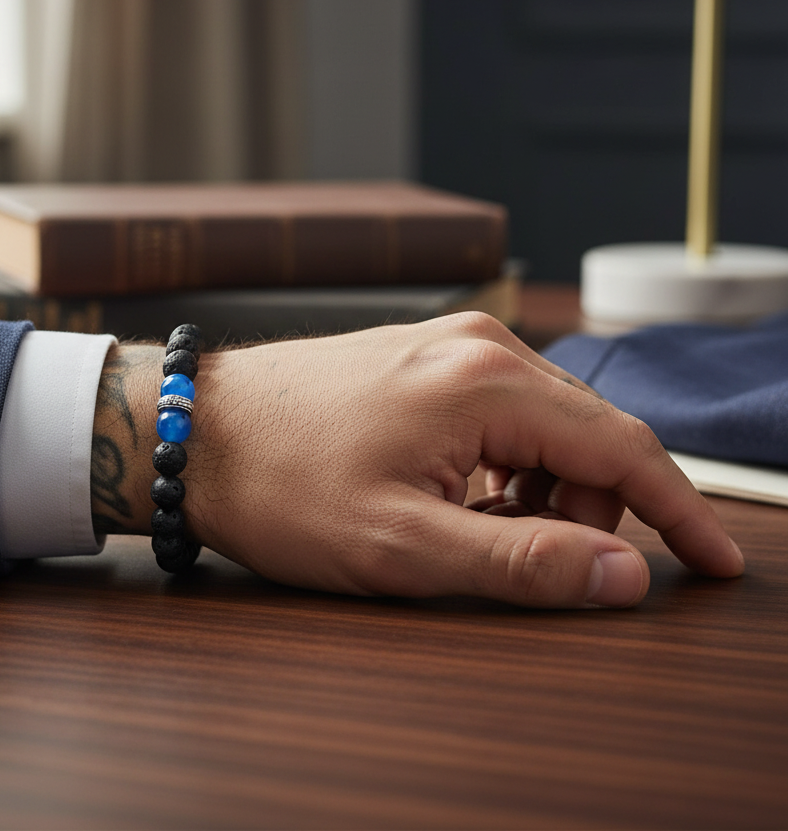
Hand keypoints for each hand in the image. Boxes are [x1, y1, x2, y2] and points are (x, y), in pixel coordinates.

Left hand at [93, 315, 743, 607]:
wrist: (197, 431)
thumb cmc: (282, 485)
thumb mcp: (403, 546)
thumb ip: (524, 559)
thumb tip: (623, 573)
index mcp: (486, 382)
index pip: (624, 449)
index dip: (681, 513)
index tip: (717, 562)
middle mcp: (479, 344)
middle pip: (592, 433)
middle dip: (595, 507)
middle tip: (540, 561)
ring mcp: (450, 341)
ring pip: (549, 423)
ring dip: (545, 487)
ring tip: (477, 529)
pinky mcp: (425, 354)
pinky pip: (503, 409)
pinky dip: (508, 462)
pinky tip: (459, 494)